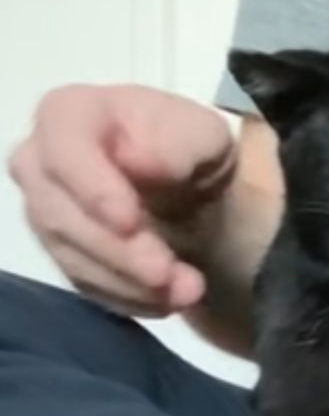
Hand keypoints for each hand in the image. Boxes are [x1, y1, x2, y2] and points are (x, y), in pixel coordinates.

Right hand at [8, 84, 237, 317]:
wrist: (189, 181)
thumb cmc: (188, 144)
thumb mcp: (203, 133)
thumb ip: (177, 142)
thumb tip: (138, 159)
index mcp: (69, 114)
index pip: (63, 150)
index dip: (93, 190)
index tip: (131, 223)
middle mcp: (39, 162)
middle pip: (61, 215)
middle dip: (119, 252)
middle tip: (167, 273)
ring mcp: (44, 212)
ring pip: (72, 258)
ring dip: (130, 283)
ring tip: (187, 291)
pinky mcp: (62, 253)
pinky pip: (84, 285)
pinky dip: (128, 298)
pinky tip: (167, 301)